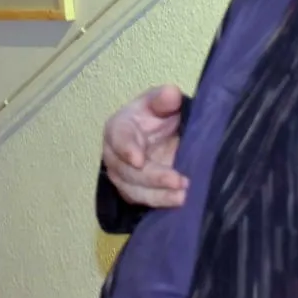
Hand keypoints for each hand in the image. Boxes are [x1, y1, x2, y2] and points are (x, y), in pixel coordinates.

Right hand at [103, 85, 187, 208]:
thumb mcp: (162, 102)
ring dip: (158, 196)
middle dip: (153, 177)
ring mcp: (123, 177)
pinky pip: (143, 202)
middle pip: (127, 171)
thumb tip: (170, 93)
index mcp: (118, 128)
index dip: (126, 149)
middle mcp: (115, 155)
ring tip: (183, 196)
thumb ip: (164, 99)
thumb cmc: (157, 116)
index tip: (138, 159)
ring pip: (134, 191)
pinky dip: (161, 203)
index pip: (118, 138)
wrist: (162, 135)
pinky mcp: (135, 192)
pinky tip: (179, 202)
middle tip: (178, 180)